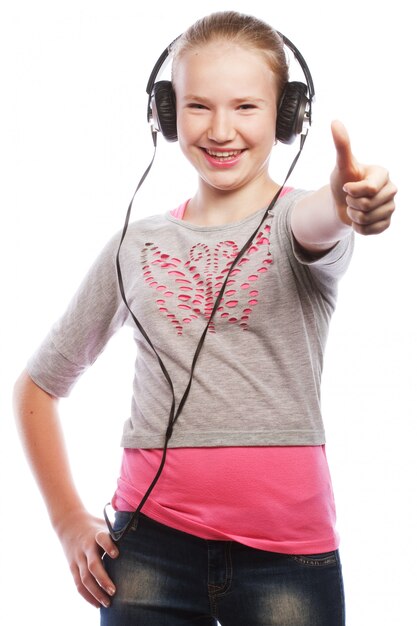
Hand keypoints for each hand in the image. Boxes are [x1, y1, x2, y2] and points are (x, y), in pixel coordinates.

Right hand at [55, 509, 118, 608]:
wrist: (69, 523)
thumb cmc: (96, 526)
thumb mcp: (106, 524)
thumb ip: (120, 530)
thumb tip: (145, 533)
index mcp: (96, 534)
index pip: (101, 539)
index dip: (108, 546)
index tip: (117, 554)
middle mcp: (86, 547)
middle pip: (93, 565)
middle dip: (103, 579)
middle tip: (114, 591)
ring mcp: (78, 559)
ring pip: (85, 578)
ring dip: (96, 592)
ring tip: (107, 603)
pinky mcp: (73, 567)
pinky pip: (78, 584)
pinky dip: (87, 596)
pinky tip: (97, 604)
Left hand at [330, 120, 396, 234]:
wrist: (341, 203)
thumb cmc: (343, 180)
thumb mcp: (341, 164)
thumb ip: (341, 145)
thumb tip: (335, 122)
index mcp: (383, 174)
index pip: (369, 190)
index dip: (352, 191)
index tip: (347, 186)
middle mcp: (391, 189)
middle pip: (367, 206)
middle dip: (351, 204)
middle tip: (351, 198)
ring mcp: (391, 207)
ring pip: (367, 219)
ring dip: (354, 216)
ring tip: (354, 207)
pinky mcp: (386, 223)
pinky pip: (370, 231)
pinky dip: (358, 228)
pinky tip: (358, 219)